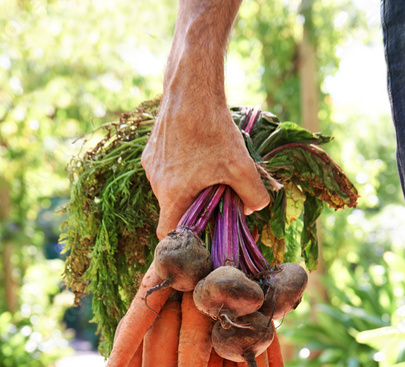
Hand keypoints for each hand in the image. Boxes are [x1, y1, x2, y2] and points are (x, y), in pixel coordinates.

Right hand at [142, 93, 269, 239]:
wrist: (190, 89)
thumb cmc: (213, 130)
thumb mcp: (241, 166)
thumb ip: (253, 194)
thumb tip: (253, 208)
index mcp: (172, 195)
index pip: (167, 234)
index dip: (183, 239)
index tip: (202, 232)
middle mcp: (155, 183)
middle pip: (172, 209)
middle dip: (193, 208)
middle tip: (217, 196)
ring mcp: (151, 165)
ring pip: (170, 188)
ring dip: (189, 187)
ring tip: (210, 169)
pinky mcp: (152, 149)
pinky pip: (166, 169)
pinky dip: (182, 169)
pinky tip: (200, 151)